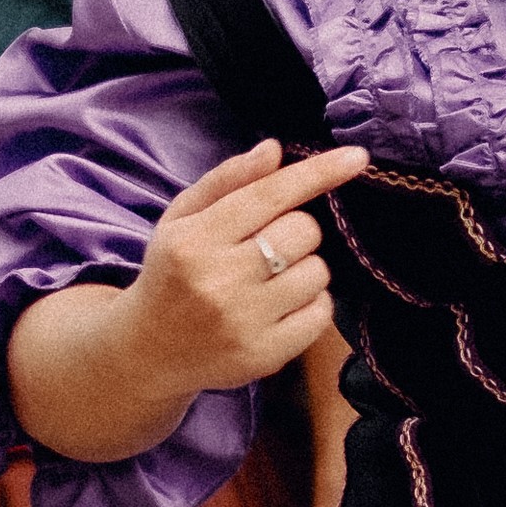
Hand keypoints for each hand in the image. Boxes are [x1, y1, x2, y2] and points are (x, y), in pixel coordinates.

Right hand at [118, 140, 366, 407]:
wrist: (148, 350)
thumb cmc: (172, 272)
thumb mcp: (182, 218)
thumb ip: (227, 180)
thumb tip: (275, 150)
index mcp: (195, 239)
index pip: (270, 195)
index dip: (319, 172)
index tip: (357, 157)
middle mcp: (219, 281)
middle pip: (304, 231)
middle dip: (297, 230)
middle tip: (270, 244)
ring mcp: (244, 322)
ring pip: (318, 272)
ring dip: (305, 268)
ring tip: (272, 279)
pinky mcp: (264, 356)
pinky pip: (322, 314)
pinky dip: (312, 303)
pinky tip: (282, 306)